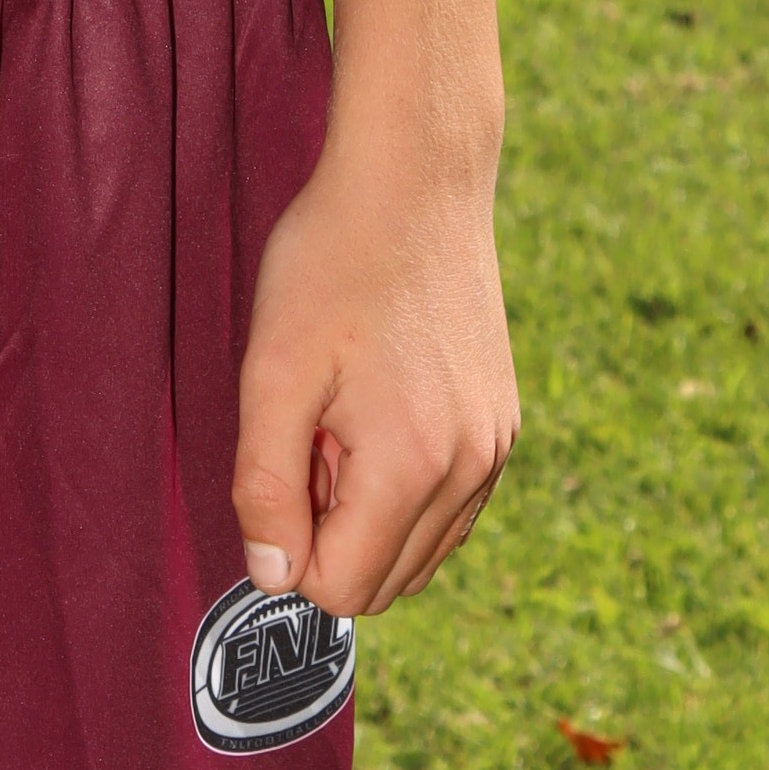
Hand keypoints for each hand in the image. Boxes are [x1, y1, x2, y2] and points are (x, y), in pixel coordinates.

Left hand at [230, 135, 518, 618]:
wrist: (416, 179)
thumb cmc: (333, 261)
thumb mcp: (273, 369)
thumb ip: (265, 484)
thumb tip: (273, 575)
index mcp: (414, 466)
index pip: (342, 590)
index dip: (291, 541)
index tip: (284, 458)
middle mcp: (471, 472)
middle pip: (385, 583)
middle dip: (331, 530)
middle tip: (313, 430)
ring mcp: (496, 450)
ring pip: (420, 552)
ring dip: (367, 510)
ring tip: (345, 414)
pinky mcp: (502, 427)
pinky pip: (450, 509)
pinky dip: (405, 487)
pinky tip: (377, 406)